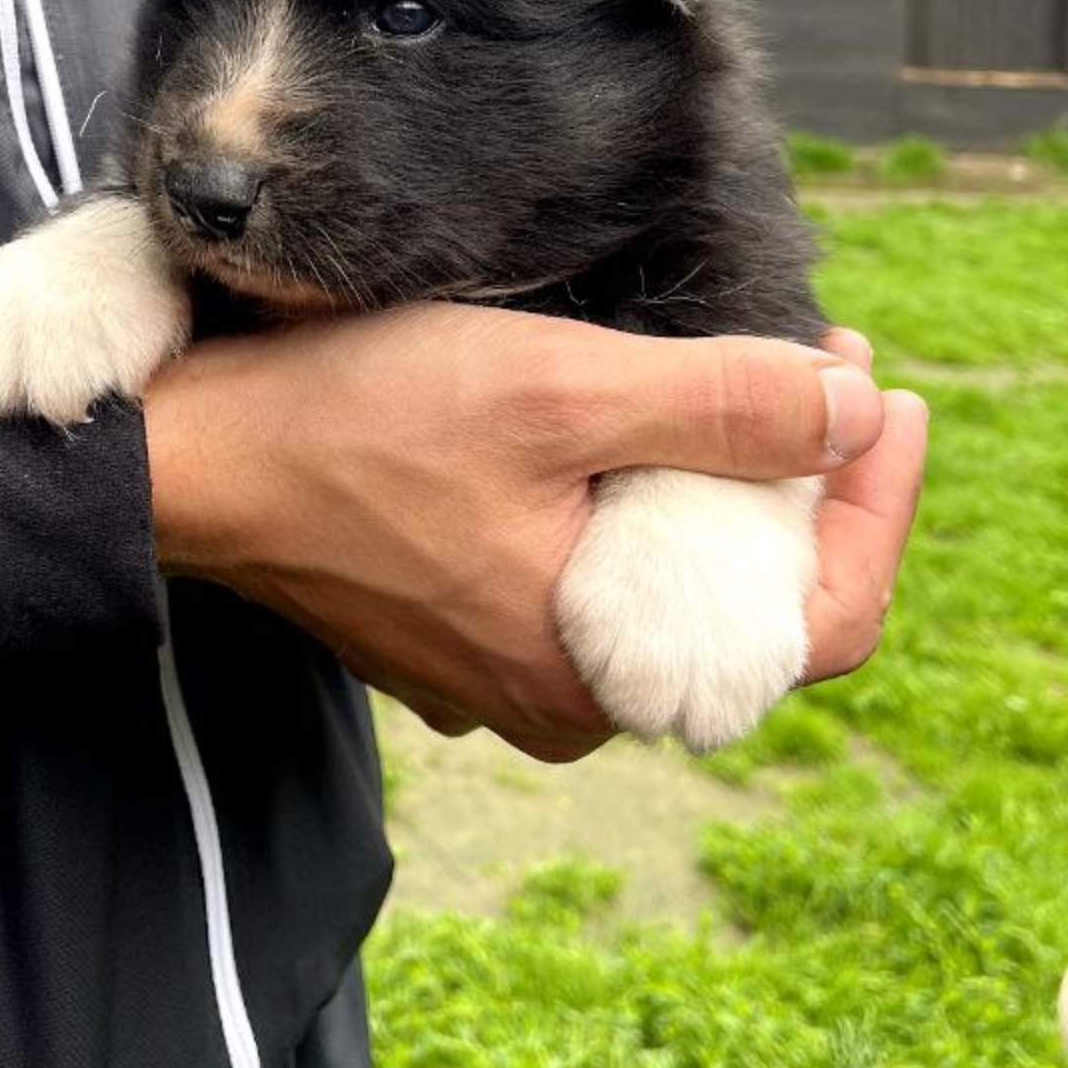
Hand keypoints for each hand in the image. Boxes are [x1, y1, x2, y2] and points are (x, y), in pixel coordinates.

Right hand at [141, 303, 901, 762]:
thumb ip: (720, 408)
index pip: (821, 621)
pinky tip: (626, 414)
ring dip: (715, 483)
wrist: (182, 459)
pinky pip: (588, 576)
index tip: (886, 390)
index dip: (879, 504)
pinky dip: (633, 498)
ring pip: (664, 586)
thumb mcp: (557, 392)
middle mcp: (562, 704)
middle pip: (746, 607)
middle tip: (820, 363)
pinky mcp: (457, 629)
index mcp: (605, 678)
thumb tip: (857, 416)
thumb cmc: (354, 419)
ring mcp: (504, 673)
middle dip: (803, 483)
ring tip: (739, 373)